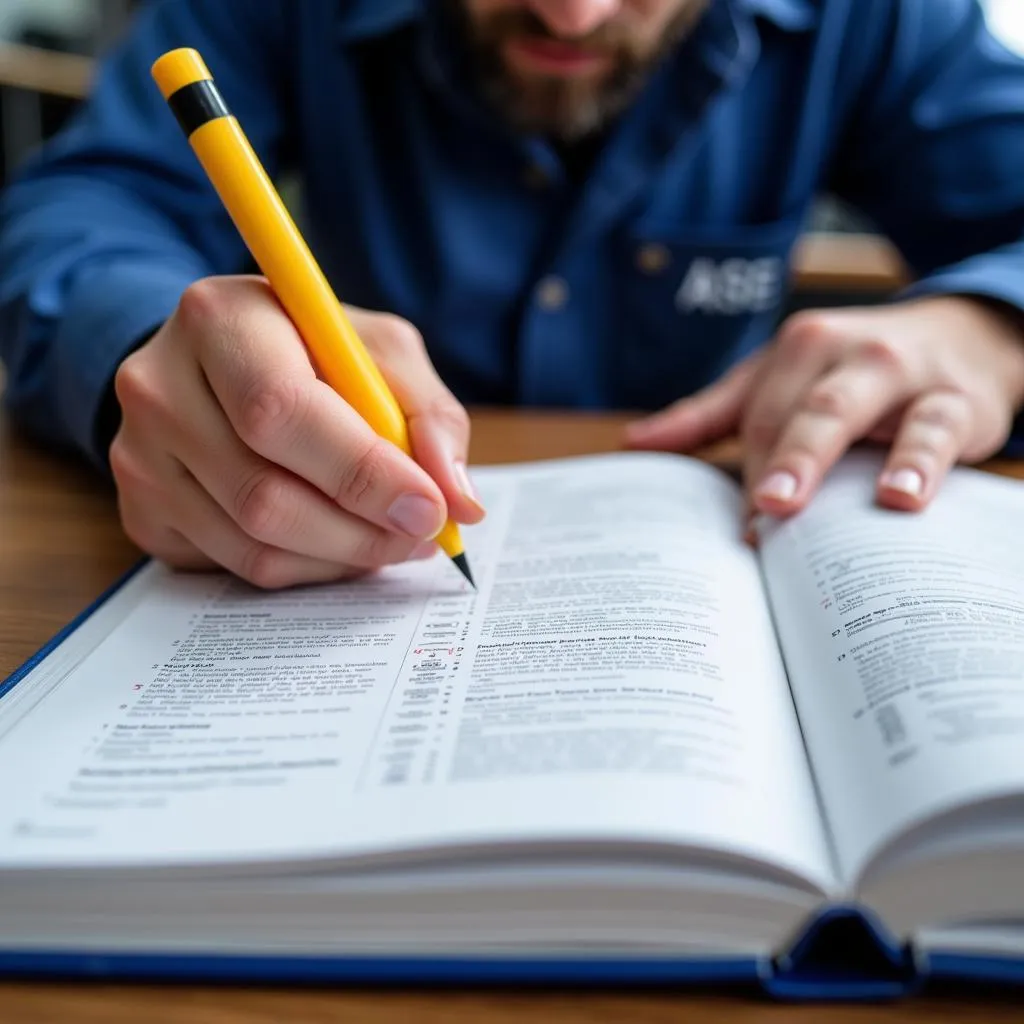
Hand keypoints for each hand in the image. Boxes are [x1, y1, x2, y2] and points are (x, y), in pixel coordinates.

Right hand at [110, 275, 483, 587]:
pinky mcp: (141, 513)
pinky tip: (337, 541)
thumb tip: (457, 501)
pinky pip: (234, 567)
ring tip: (390, 537)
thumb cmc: (310, 351)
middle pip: (262, 495)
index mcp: (219, 319)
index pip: (282, 413)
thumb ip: (429, 414)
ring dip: (340, 557)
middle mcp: (157, 386)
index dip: (362, 472)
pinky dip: (305, 569)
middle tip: (421, 534)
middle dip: (360, 531)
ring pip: (252, 545)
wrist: (217, 365)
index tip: (429, 509)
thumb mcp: (379, 351)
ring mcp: (138, 456)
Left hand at [625, 296, 1023, 517]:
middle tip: (759, 513)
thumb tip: (634, 442)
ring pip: (855, 412)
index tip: (739, 532)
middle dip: (775, 462)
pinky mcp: (954, 400)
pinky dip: (918, 462)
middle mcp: (845, 354)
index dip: (748, 474)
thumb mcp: (780, 380)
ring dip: (825, 458)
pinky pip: (934, 430)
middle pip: (799, 413)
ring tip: (800, 502)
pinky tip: (901, 497)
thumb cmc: (852, 370)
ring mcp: (900, 374)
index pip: (760, 419)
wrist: (964, 336)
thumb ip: (711, 413)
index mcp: (797, 350)